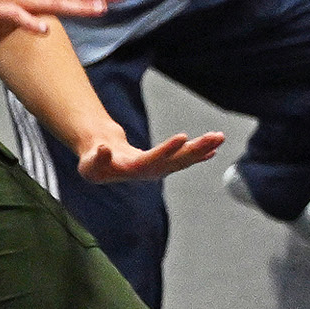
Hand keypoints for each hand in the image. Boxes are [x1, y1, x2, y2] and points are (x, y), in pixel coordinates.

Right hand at [74, 130, 225, 183]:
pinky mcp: (163, 164)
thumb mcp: (89, 163)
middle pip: (177, 160)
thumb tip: (103, 148)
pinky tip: (214, 149)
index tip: (183, 137)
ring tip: (220, 136)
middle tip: (215, 137)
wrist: (101, 165)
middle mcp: (152, 172)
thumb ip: (97, 157)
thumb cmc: (95, 164)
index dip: (168, 149)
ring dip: (203, 148)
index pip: (154, 159)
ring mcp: (160, 169)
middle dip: (197, 148)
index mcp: (135, 170)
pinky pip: (184, 159)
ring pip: (184, 158)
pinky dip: (199, 154)